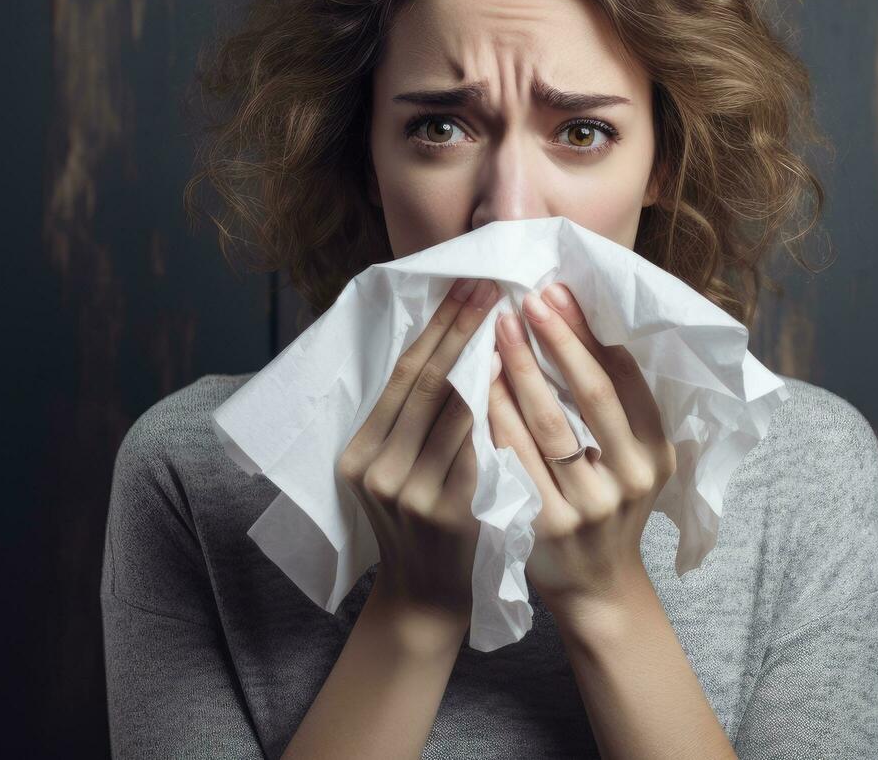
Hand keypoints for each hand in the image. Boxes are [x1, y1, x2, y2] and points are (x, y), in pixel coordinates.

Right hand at [336, 276, 501, 628]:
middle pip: (428, 383)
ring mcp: (415, 495)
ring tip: (513, 319)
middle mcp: (379, 471)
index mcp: (358, 452)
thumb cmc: (417, 519)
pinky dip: (501, 410)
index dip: (437, 326)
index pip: (403, 374)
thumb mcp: (394, 466)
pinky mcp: (454, 513)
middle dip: (462, 328)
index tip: (465, 283)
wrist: (425, 595)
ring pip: (457, 412)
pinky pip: (482, 449)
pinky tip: (519, 380)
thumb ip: (409, 417)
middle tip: (491, 283)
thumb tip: (447, 337)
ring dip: (487, 360)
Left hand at [489, 282, 675, 620]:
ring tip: (497, 329)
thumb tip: (585, 328)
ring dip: (520, 370)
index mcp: (654, 454)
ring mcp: (586, 505)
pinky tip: (479, 383)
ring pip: (547, 425)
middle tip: (527, 298)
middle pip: (591, 395)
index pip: (625, 379)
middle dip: (557, 340)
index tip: (558, 293)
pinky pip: (513, 458)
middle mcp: (628, 479)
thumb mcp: (634, 460)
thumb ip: (620, 408)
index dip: (590, 333)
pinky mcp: (545, 524)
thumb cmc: (609, 507)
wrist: (595, 587)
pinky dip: (495, 416)